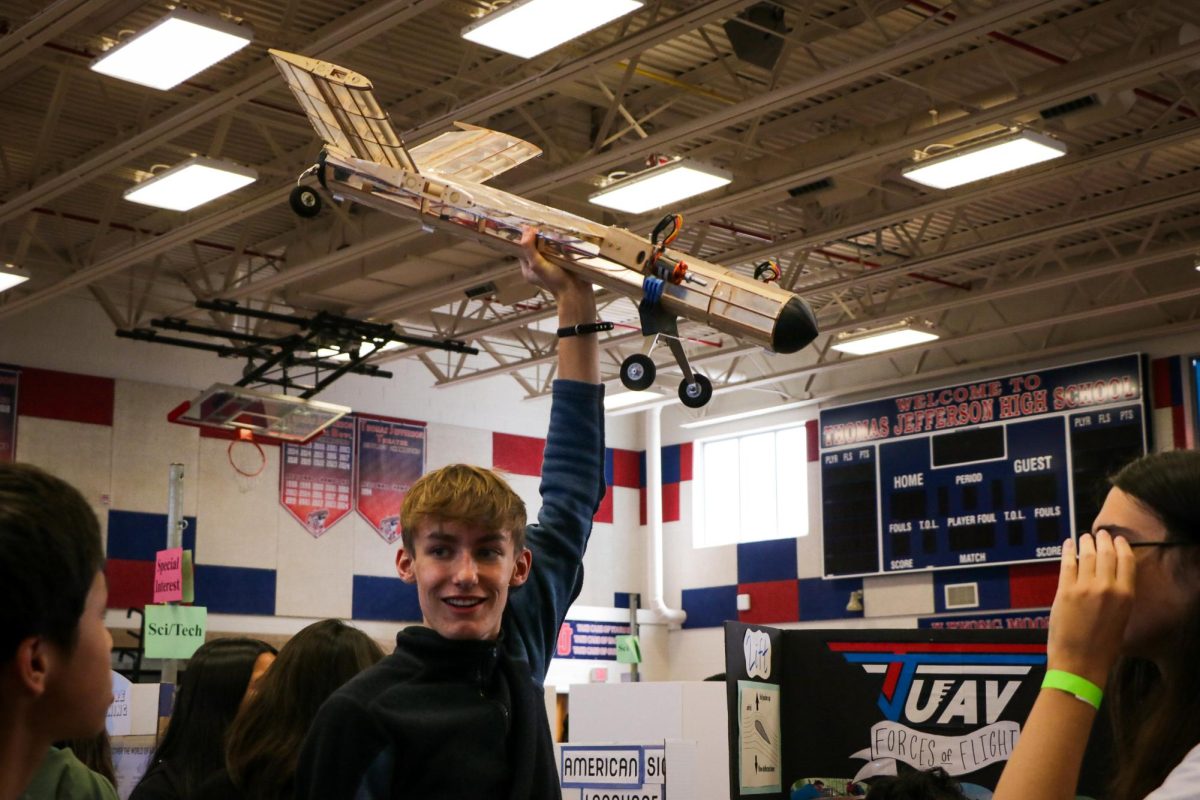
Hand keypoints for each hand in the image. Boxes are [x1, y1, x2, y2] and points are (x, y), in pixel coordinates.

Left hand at [517, 226, 589, 300]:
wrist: (577, 293)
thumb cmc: (555, 281)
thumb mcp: (537, 265)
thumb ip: (529, 248)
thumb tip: (526, 229)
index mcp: (529, 269)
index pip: (522, 249)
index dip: (525, 238)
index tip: (531, 227)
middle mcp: (539, 266)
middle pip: (535, 246)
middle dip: (538, 237)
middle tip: (543, 228)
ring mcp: (552, 264)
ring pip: (548, 246)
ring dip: (550, 238)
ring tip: (553, 231)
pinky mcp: (564, 262)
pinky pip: (559, 249)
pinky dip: (560, 242)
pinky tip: (563, 237)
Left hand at [1046, 532, 1134, 684]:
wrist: (1081, 662)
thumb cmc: (1102, 646)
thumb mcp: (1120, 618)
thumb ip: (1117, 596)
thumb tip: (1110, 577)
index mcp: (1126, 595)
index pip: (1127, 561)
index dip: (1122, 546)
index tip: (1117, 539)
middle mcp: (1108, 587)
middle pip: (1106, 553)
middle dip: (1103, 540)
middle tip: (1099, 533)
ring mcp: (1085, 587)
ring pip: (1087, 554)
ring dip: (1085, 542)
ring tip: (1083, 537)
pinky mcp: (1065, 590)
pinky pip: (1067, 563)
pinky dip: (1067, 551)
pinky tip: (1067, 545)